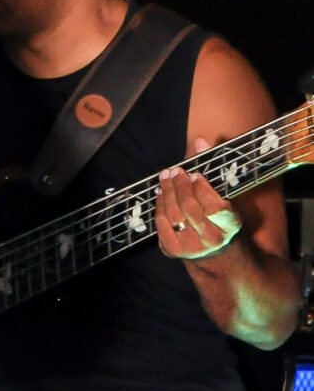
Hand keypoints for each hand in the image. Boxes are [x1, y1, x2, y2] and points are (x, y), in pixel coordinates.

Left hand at [157, 139, 240, 260]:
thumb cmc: (219, 216)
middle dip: (179, 186)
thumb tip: (199, 139)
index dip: (201, 189)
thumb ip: (212, 167)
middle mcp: (212, 239)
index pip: (213, 207)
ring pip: (173, 215)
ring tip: (166, 177)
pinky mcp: (173, 250)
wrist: (214, 251)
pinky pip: (161, 224)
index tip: (194, 174)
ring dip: (167, 192)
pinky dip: (159, 206)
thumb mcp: (224, 194)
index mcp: (230, 225)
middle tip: (175, 171)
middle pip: (190, 209)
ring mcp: (191, 247)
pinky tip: (161, 193)